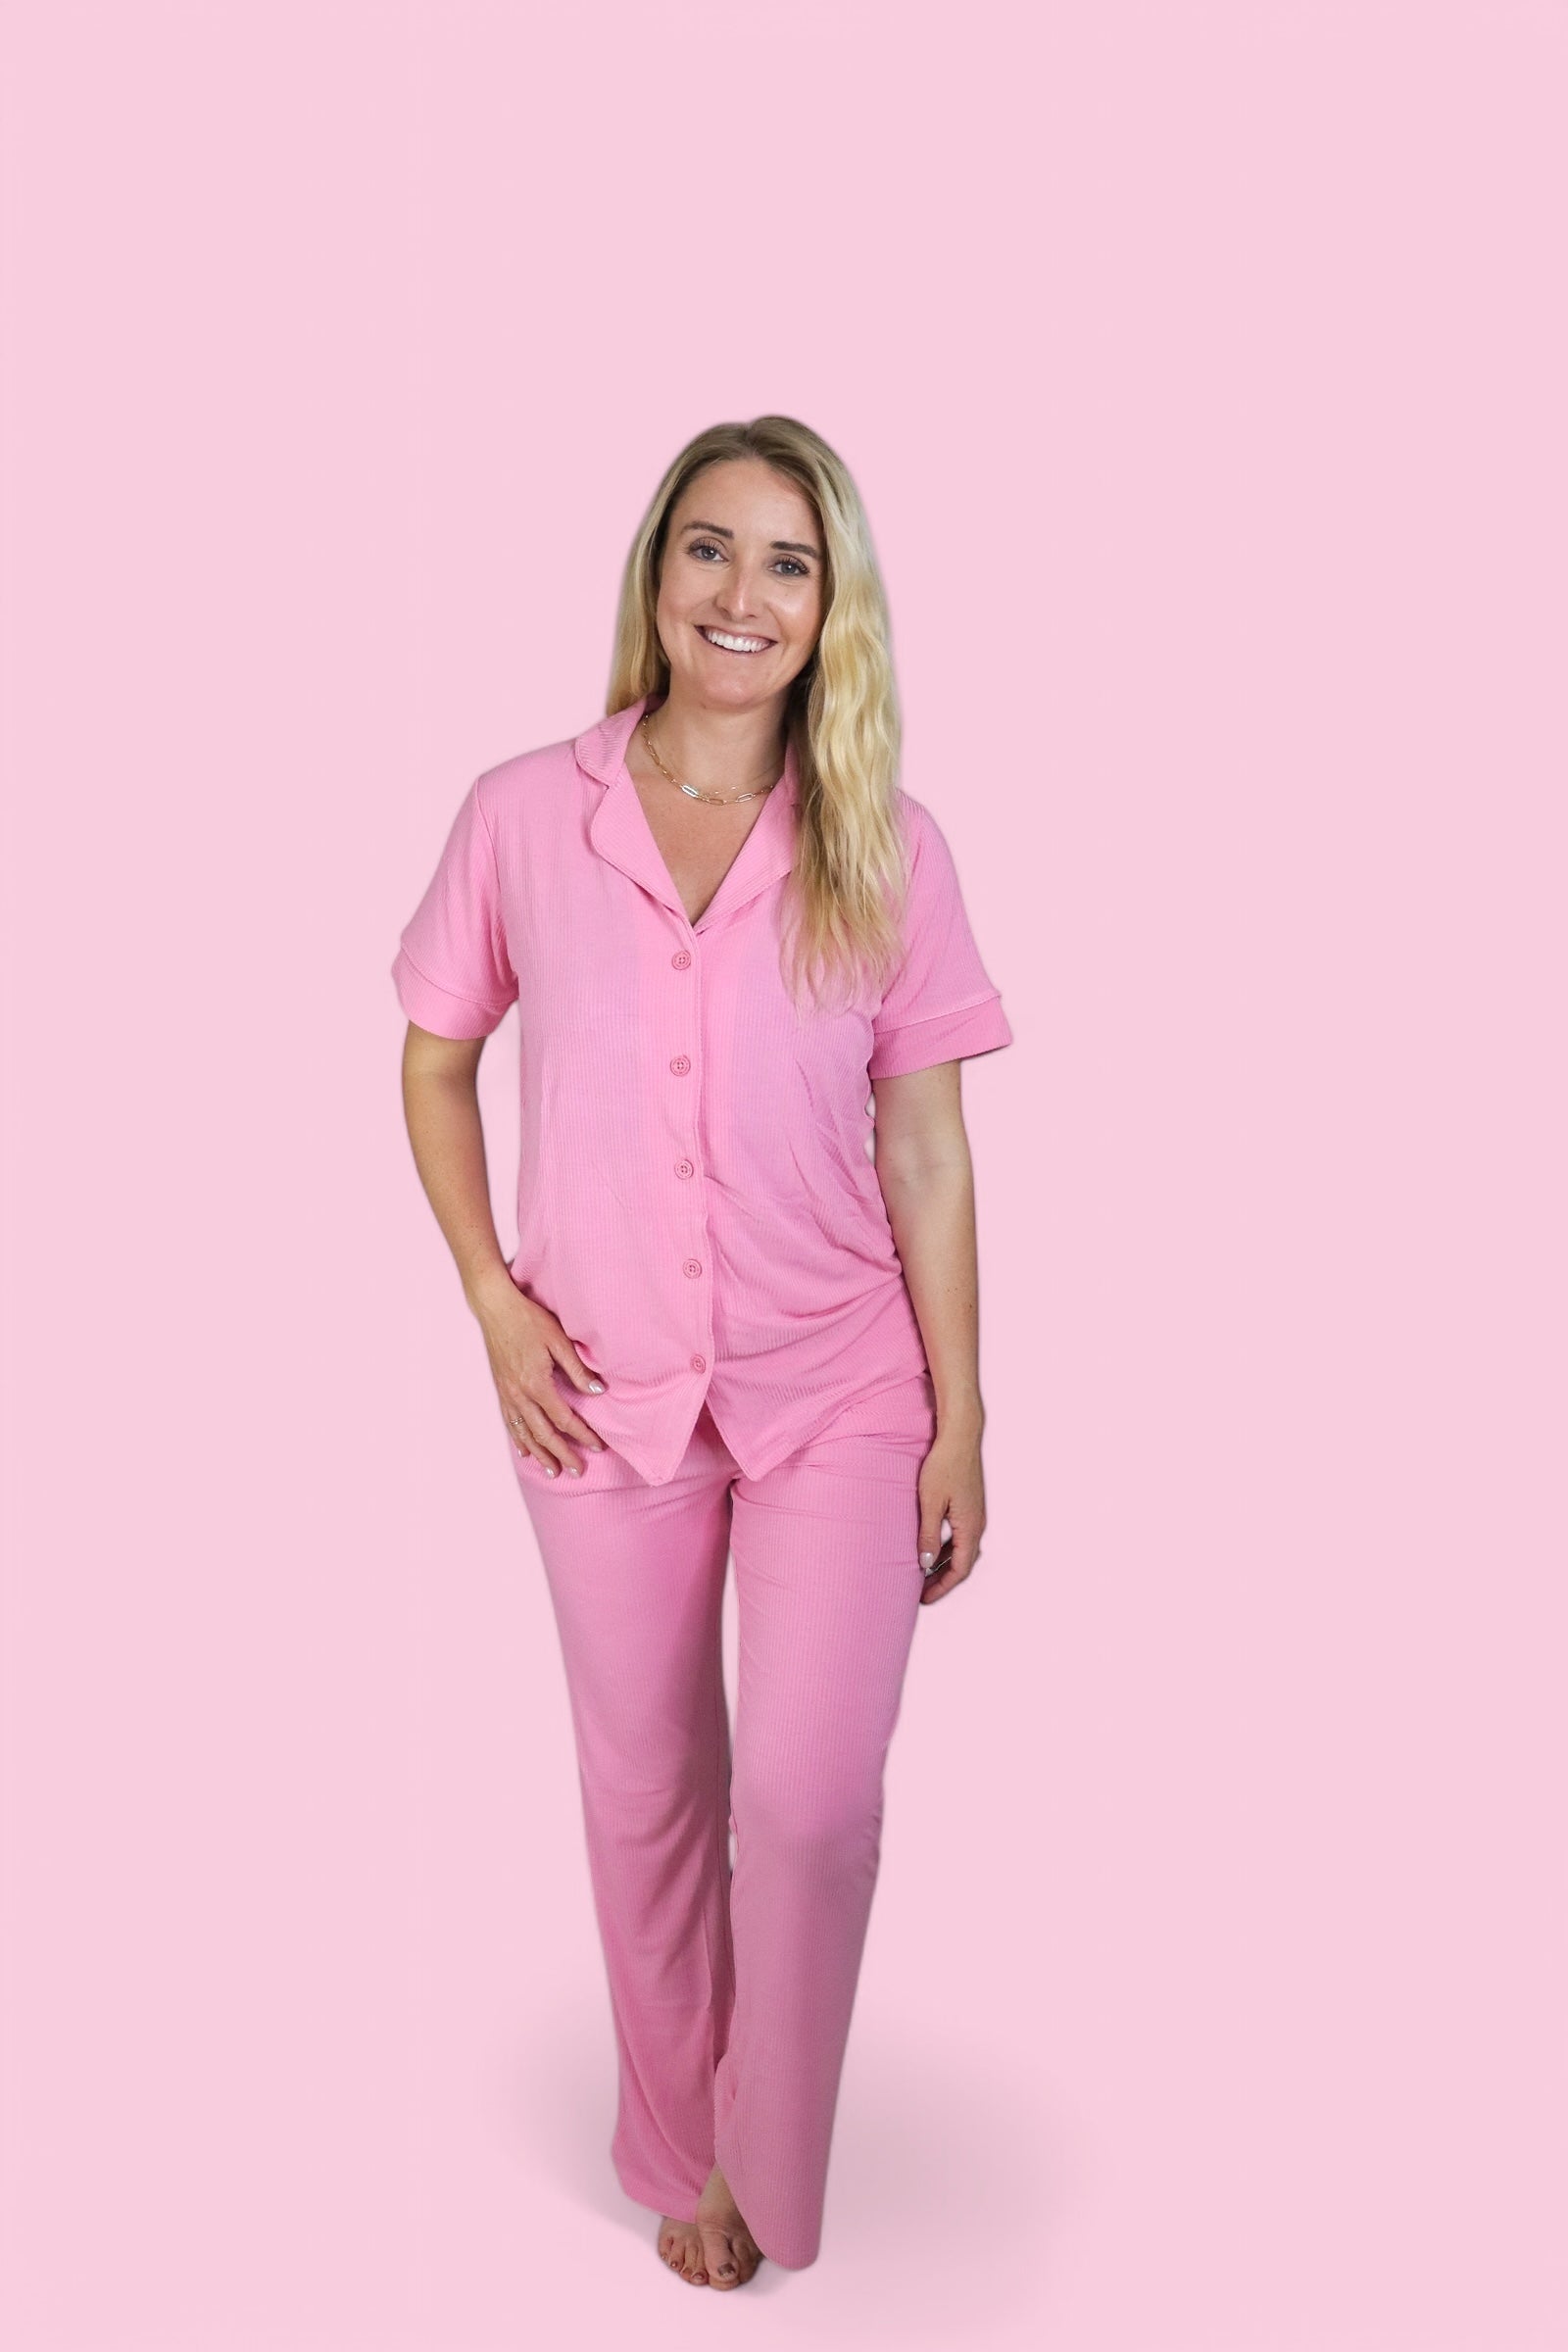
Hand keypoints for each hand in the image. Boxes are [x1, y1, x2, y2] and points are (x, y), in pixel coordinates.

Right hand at [467, 1270, 607, 1478]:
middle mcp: (520, 1394)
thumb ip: (577, 1367)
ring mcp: (507, 1394)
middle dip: (562, 1454)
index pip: (564, 1418)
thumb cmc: (529, 1319)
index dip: (582, 1435)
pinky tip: (525, 1452)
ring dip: (540, 1454)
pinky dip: (519, 1440)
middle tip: (577, 1471)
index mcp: (537, 1383)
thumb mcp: (558, 1339)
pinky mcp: (500, 1389)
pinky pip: (510, 1423)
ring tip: (553, 1471)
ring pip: (525, 1433)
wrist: (494, 1308)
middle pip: (544, 1433)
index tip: (597, 1447)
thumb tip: (598, 1390)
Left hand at [915, 1420, 986, 1603]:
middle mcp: (977, 1524)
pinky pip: (960, 1536)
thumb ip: (928, 1535)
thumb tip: (925, 1563)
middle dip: (942, 1580)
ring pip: (961, 1550)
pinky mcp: (970, 1505)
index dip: (942, 1587)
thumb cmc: (944, 1465)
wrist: (961, 1436)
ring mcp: (975, 1515)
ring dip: (944, 1564)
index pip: (959, 1570)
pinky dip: (946, 1548)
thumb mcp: (930, 1503)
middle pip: (962, 1563)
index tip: (924, 1598)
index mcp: (970, 1527)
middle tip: (921, 1592)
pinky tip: (930, 1547)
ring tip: (922, 1573)